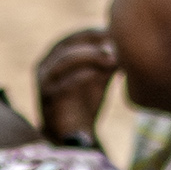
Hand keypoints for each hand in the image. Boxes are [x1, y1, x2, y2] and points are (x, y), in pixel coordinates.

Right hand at [32, 28, 120, 149]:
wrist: (74, 136)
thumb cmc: (86, 103)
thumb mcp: (100, 77)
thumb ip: (109, 61)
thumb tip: (126, 43)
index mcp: (56, 56)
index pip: (75, 37)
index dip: (95, 33)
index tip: (116, 33)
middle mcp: (46, 66)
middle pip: (67, 45)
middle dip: (92, 43)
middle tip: (115, 45)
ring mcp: (44, 82)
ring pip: (63, 61)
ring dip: (89, 57)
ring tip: (112, 59)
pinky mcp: (48, 100)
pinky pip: (63, 85)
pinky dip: (82, 77)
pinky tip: (100, 75)